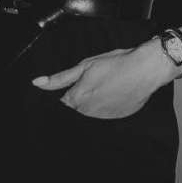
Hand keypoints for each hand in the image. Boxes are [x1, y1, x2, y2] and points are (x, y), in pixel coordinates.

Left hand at [31, 39, 175, 119]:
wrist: (145, 70)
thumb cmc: (116, 64)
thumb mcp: (84, 66)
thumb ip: (60, 78)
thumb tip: (37, 83)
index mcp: (77, 99)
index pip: (63, 101)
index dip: (69, 91)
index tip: (78, 83)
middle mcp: (88, 113)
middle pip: (76, 107)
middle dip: (81, 96)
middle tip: (95, 81)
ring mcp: (103, 117)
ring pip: (90, 112)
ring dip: (94, 102)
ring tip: (107, 86)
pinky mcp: (117, 118)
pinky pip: (106, 114)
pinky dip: (108, 105)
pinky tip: (115, 93)